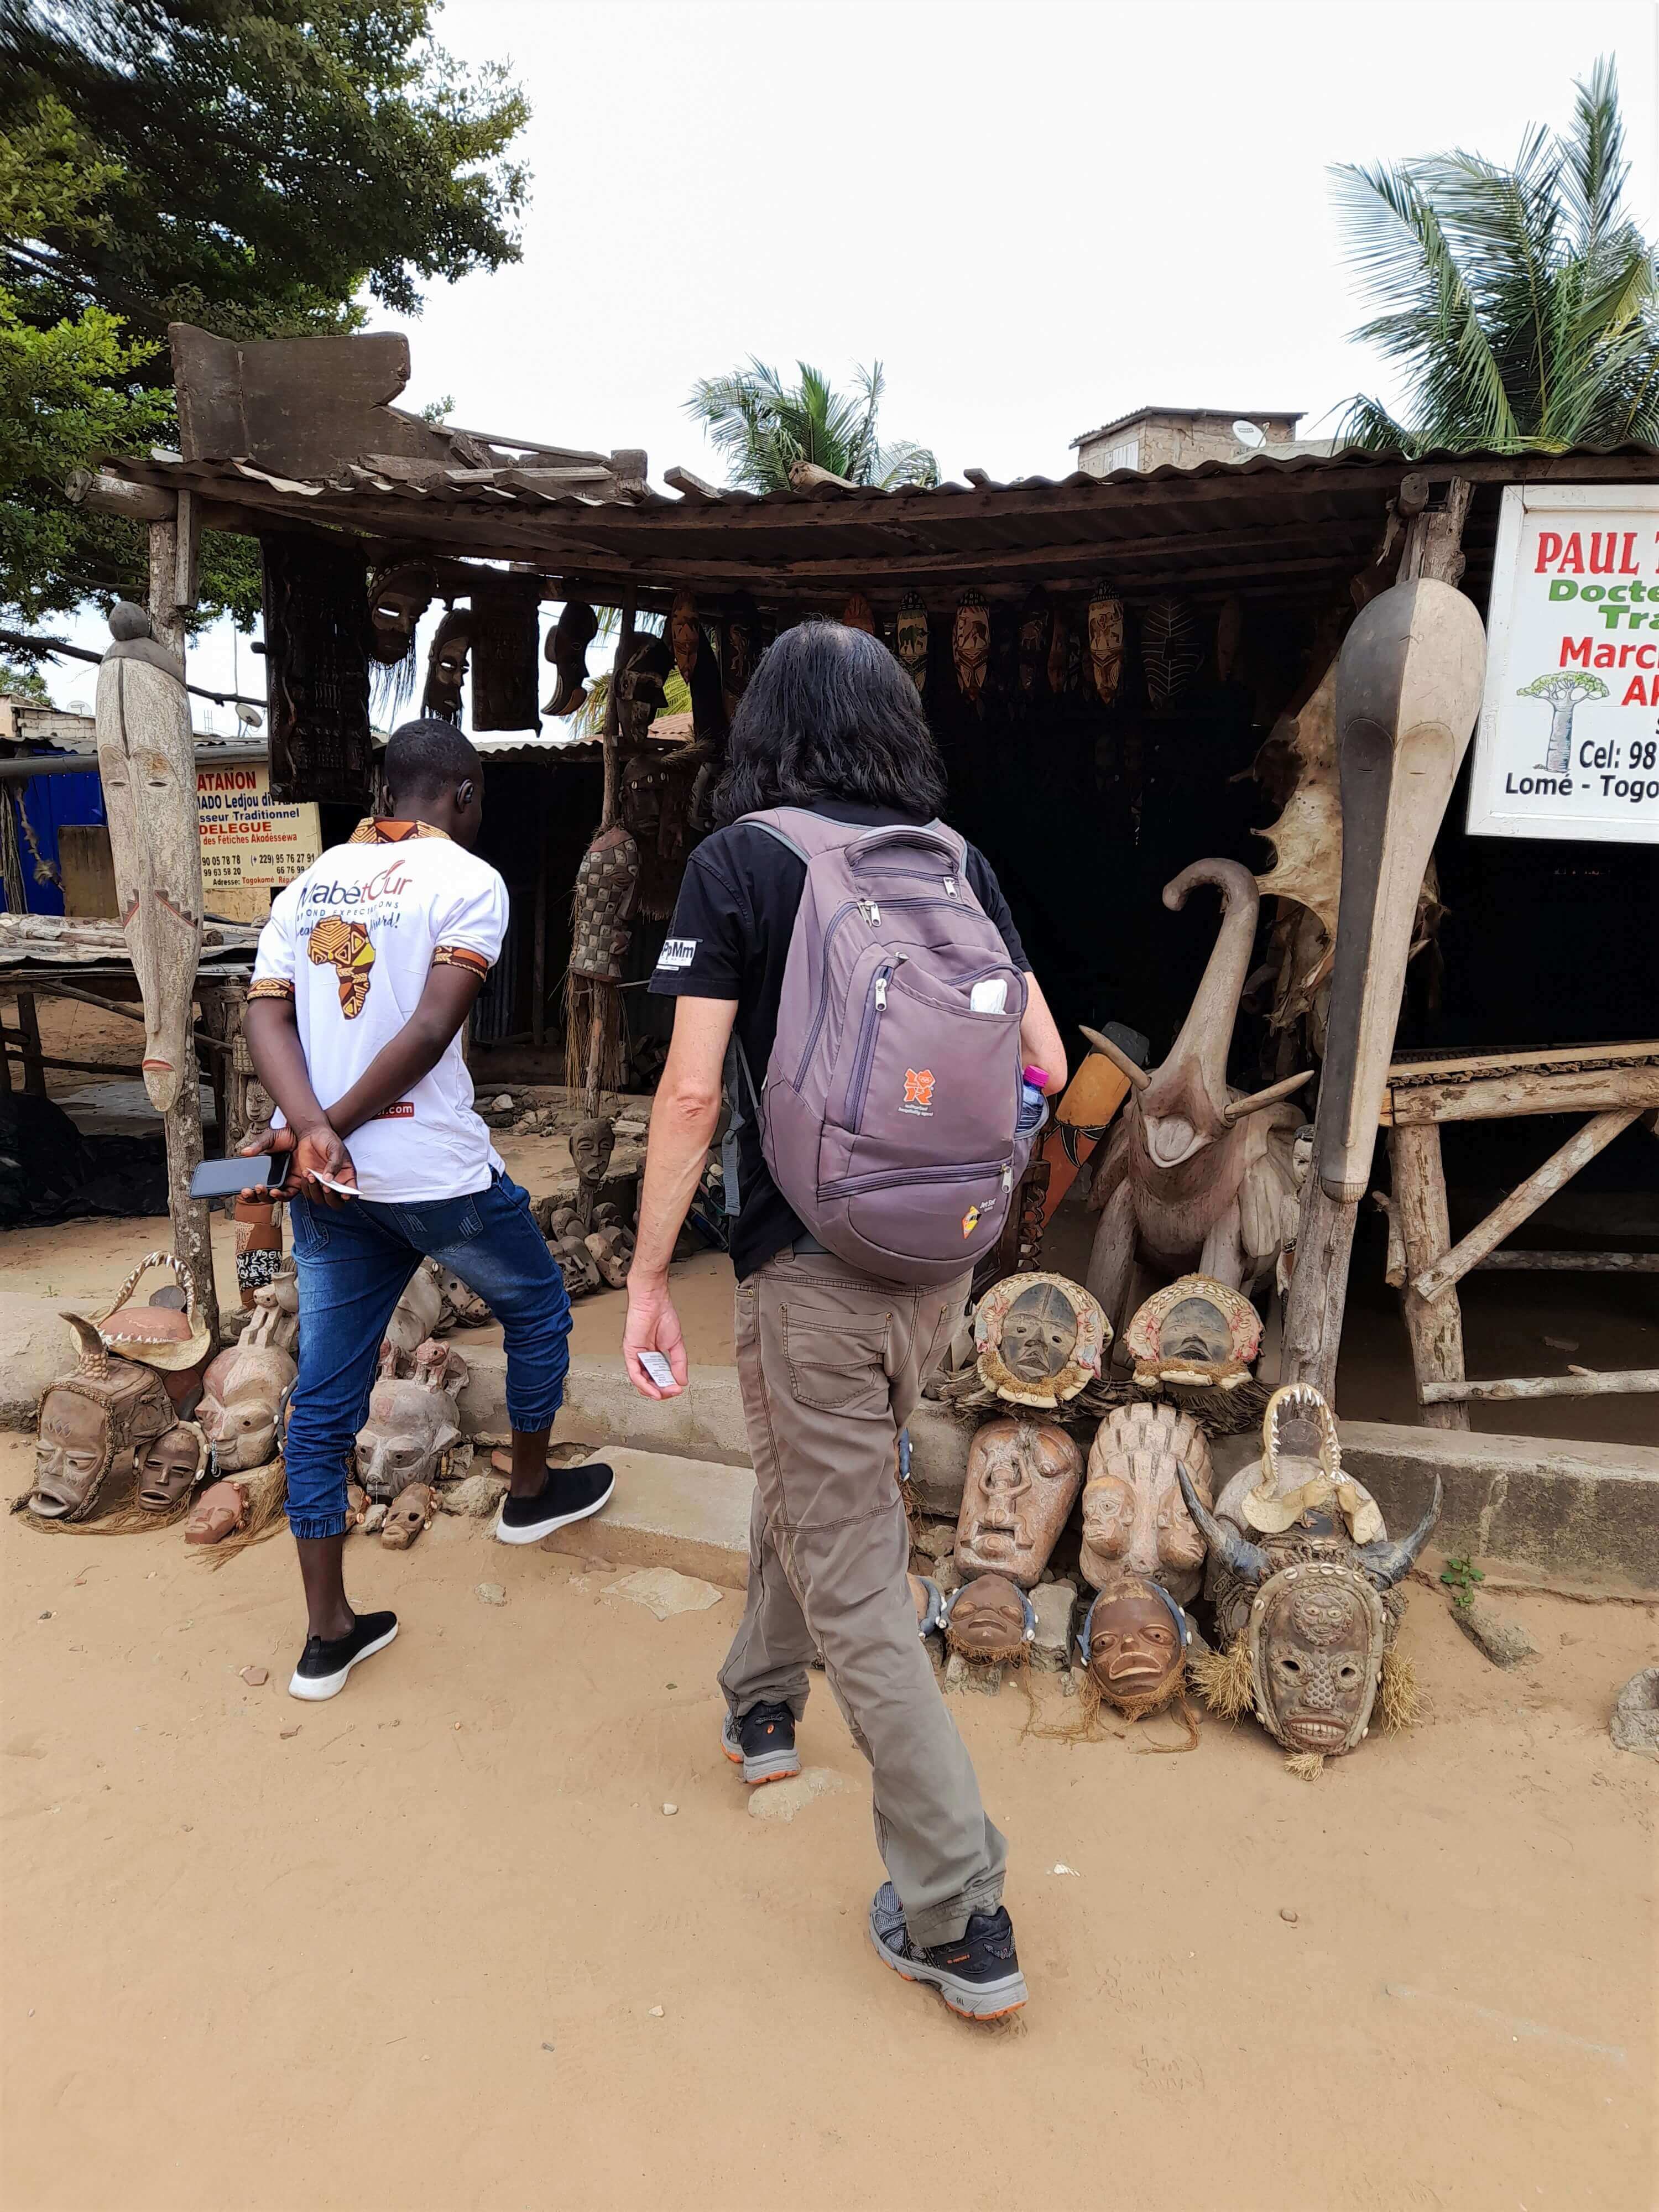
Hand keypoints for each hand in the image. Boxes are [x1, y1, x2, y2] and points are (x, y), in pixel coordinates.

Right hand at [236, 1121, 295, 1202]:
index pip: (252, 1185)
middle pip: (261, 1195)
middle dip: (252, 1196)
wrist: (306, 1133)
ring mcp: (285, 1182)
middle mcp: (274, 1178)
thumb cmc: (287, 1136)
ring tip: (260, 1189)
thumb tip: (244, 1152)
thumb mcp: (269, 1139)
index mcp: (264, 1169)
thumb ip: (257, 1145)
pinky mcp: (296, 1183)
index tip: (240, 1189)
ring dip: (264, 1196)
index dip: (246, 1191)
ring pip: (273, 1197)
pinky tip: (275, 1191)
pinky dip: (281, 1195)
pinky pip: (288, 1195)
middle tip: (247, 1190)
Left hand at [293, 1122, 356, 1205]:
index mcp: (347, 1176)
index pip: (352, 1192)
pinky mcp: (310, 1182)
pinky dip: (306, 1186)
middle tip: (326, 1186)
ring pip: (320, 1199)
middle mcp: (335, 1183)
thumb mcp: (335, 1148)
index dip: (350, 1196)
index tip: (344, 1194)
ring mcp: (322, 1184)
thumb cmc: (328, 1140)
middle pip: (336, 1202)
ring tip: (312, 1176)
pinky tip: (306, 1174)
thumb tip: (329, 1179)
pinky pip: (307, 1192)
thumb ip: (335, 1163)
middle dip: (331, 1197)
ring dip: (315, 1191)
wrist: (311, 1134)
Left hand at [623, 1272, 687, 1398]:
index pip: (659, 1378)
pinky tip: (654, 1390)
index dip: (668, 1386)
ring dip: (654, 1391)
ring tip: (666, 1393)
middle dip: (662, 1391)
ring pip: (640, 1381)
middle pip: (650, 1382)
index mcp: (654, 1355)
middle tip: (673, 1392)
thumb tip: (682, 1381)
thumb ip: (678, 1363)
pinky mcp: (630, 1352)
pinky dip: (644, 1385)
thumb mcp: (676, 1344)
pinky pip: (634, 1374)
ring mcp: (636, 1356)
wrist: (654, 1300)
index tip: (679, 1388)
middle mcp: (643, 1358)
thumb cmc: (662, 1315)